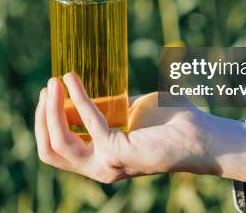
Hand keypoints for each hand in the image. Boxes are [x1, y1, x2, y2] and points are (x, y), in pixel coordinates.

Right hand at [34, 72, 245, 183]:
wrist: (203, 134)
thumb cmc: (172, 121)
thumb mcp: (129, 109)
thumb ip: (106, 105)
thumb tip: (82, 87)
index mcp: (101, 158)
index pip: (56, 148)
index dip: (46, 120)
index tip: (49, 91)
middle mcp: (100, 167)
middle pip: (49, 149)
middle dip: (42, 116)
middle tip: (48, 86)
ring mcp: (107, 164)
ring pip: (59, 142)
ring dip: (51, 110)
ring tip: (54, 83)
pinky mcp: (117, 153)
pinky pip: (87, 123)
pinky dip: (77, 98)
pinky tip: (72, 79)